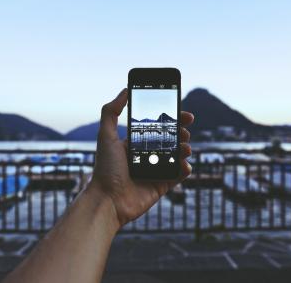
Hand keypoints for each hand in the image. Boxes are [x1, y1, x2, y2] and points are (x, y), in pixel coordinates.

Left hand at [89, 88, 193, 226]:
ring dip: (185, 149)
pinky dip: (185, 169)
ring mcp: (155, 171)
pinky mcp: (162, 186)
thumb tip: (125, 90)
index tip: (183, 113)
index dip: (171, 119)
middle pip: (170, 140)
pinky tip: (185, 164)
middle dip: (181, 132)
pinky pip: (178, 176)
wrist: (108, 201)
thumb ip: (111, 112)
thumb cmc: (105, 169)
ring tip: (185, 147)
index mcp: (135, 144)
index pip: (157, 128)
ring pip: (177, 156)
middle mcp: (146, 156)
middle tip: (185, 130)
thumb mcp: (105, 136)